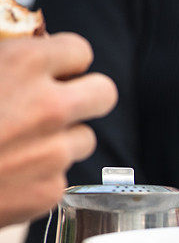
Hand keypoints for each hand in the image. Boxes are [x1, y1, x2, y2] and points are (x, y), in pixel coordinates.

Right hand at [0, 33, 116, 227]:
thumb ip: (2, 59)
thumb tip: (22, 53)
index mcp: (25, 65)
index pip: (80, 51)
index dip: (65, 61)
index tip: (54, 70)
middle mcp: (50, 107)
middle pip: (105, 93)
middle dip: (86, 95)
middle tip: (62, 103)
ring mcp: (55, 153)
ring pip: (85, 139)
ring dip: (61, 139)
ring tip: (20, 143)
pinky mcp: (51, 191)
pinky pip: (61, 176)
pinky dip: (41, 175)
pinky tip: (8, 175)